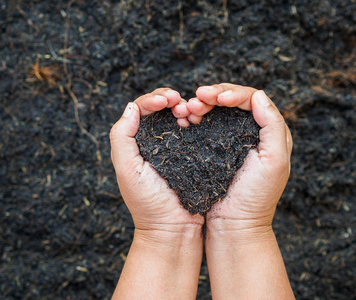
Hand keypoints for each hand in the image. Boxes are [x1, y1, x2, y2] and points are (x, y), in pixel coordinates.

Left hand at [110, 88, 203, 236]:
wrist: (174, 228)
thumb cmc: (147, 202)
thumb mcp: (127, 169)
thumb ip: (122, 136)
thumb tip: (131, 107)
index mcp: (136, 142)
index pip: (141, 110)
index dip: (153, 99)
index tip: (166, 100)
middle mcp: (154, 141)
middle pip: (160, 108)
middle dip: (169, 98)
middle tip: (178, 101)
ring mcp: (176, 147)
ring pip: (178, 116)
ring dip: (183, 107)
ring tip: (189, 112)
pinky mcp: (194, 154)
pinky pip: (195, 130)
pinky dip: (196, 121)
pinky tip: (198, 121)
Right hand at [186, 84, 292, 231]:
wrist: (234, 224)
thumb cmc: (256, 196)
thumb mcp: (274, 161)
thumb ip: (273, 125)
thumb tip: (258, 94)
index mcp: (270, 132)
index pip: (252, 100)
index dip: (233, 93)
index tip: (216, 97)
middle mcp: (253, 132)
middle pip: (233, 101)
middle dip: (215, 94)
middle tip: (198, 97)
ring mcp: (232, 139)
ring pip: (218, 110)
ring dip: (204, 104)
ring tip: (190, 108)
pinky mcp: (215, 148)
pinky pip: (207, 124)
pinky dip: (197, 117)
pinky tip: (187, 117)